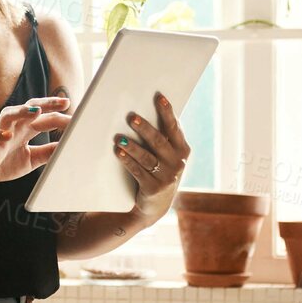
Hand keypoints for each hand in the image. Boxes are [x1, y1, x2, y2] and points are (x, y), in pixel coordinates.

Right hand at [0, 97, 72, 193]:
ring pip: (8, 116)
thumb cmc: (2, 162)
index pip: (44, 117)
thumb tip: (68, 146)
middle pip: (29, 109)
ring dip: (21, 111)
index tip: (78, 115)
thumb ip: (48, 152)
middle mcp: (13, 128)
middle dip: (46, 104)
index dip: (59, 115)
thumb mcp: (31, 159)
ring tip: (35, 110)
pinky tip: (6, 135)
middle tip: (64, 102)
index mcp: (24, 130)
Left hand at [114, 90, 191, 219]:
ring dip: (132, 147)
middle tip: (130, 117)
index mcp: (182, 149)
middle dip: (144, 128)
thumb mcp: (167, 155)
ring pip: (147, 157)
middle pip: (159, 141)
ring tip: (118, 138)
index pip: (174, 127)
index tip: (158, 97)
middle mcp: (177, 162)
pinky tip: (119, 153)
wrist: (155, 205)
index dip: (167, 112)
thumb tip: (142, 111)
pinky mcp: (153, 189)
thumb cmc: (158, 170)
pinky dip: (128, 161)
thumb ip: (162, 137)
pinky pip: (138, 172)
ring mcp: (167, 177)